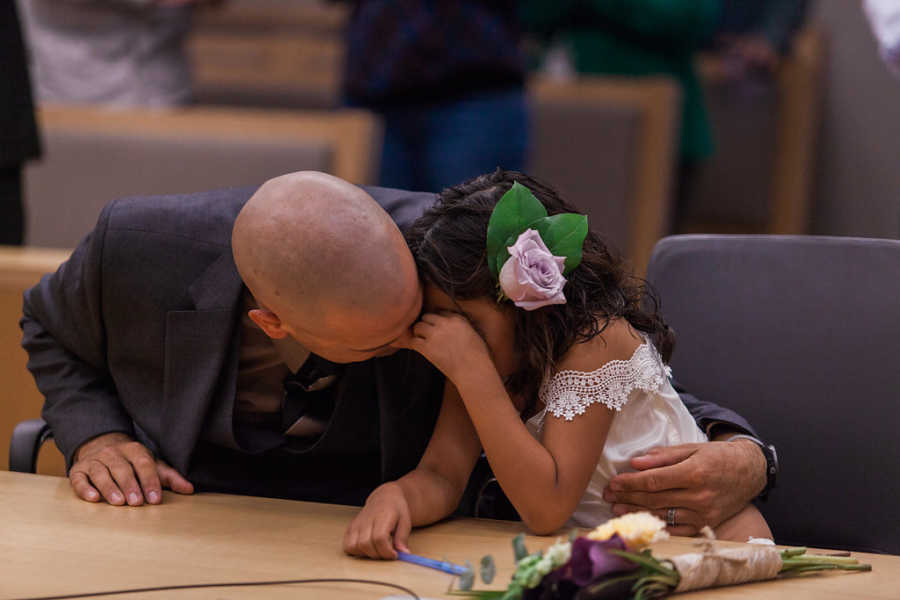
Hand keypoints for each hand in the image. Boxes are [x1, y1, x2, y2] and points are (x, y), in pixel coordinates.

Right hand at [69, 433, 193, 505]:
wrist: (101, 447)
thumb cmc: (131, 462)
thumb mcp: (151, 465)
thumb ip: (169, 477)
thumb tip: (189, 489)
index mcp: (134, 450)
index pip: (143, 463)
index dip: (150, 480)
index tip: (155, 498)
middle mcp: (113, 453)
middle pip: (122, 468)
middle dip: (130, 485)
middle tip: (137, 502)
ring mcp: (94, 461)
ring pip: (101, 473)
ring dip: (110, 488)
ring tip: (118, 502)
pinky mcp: (78, 471)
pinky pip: (80, 479)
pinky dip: (85, 488)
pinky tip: (93, 498)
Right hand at [343, 483, 410, 559]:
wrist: (384, 498)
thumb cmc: (396, 510)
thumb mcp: (405, 521)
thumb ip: (403, 538)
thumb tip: (404, 554)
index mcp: (382, 516)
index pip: (379, 538)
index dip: (386, 551)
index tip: (394, 555)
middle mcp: (366, 519)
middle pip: (365, 544)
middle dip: (378, 555)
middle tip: (387, 553)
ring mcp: (356, 524)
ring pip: (353, 546)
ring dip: (366, 554)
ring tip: (377, 550)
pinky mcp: (350, 528)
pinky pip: (347, 546)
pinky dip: (356, 552)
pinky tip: (367, 549)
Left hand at [395, 312, 491, 382]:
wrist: (473, 370)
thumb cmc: (478, 356)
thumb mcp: (474, 334)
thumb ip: (463, 327)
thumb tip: (455, 330)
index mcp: (457, 319)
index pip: (441, 313)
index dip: (438, 321)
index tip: (437, 328)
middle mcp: (444, 324)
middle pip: (427, 317)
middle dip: (426, 324)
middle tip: (426, 334)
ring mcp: (435, 335)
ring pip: (418, 326)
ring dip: (418, 333)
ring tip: (421, 340)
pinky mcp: (427, 348)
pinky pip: (413, 341)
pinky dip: (413, 345)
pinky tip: (417, 349)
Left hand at [602, 441, 765, 535]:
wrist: (750, 472)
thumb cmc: (718, 456)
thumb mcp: (692, 448)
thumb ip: (663, 456)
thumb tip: (636, 462)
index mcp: (694, 473)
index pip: (653, 481)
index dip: (630, 483)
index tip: (614, 482)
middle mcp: (699, 496)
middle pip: (654, 499)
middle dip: (627, 497)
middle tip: (608, 495)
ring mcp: (703, 513)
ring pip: (663, 515)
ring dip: (637, 512)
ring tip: (617, 508)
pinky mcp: (706, 524)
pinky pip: (678, 529)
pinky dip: (658, 525)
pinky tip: (641, 521)